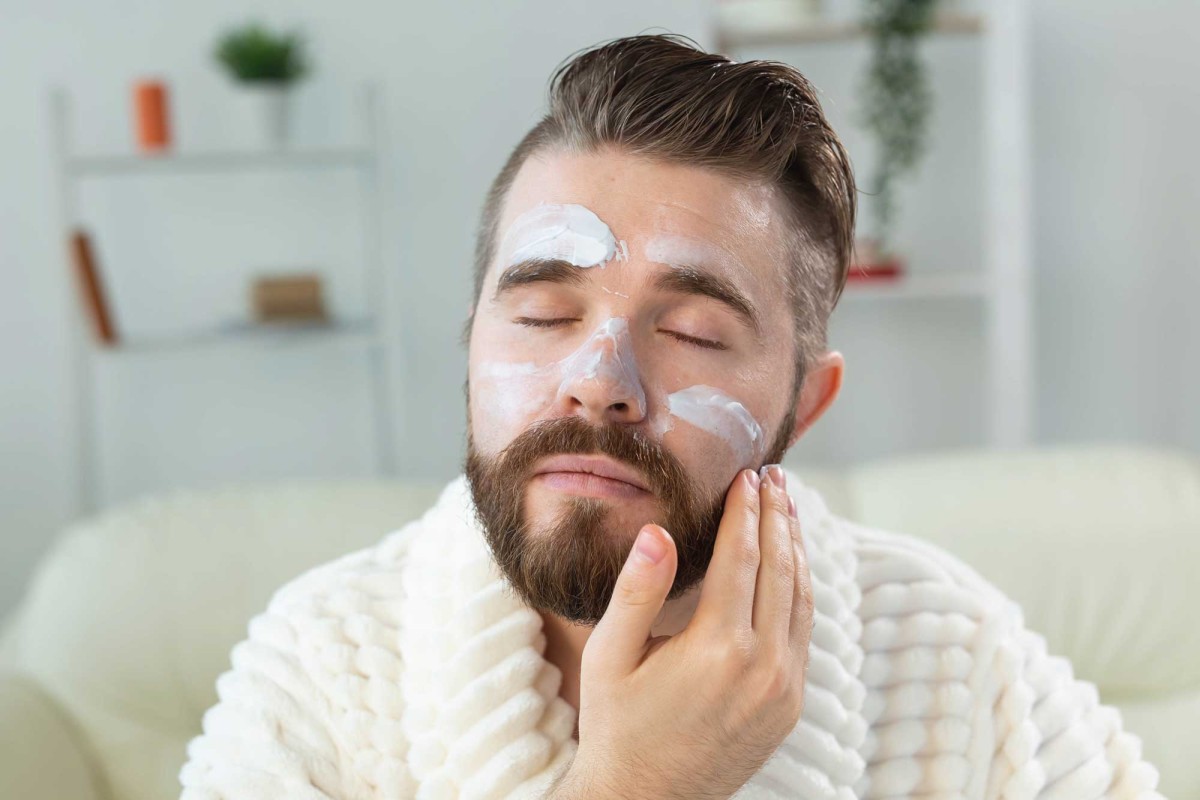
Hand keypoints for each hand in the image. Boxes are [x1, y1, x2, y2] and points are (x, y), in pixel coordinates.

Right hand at [557, 465, 813, 799]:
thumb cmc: (617, 724)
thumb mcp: (610, 655)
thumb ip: (637, 591)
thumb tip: (658, 533)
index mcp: (718, 648)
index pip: (742, 557)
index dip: (746, 511)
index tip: (748, 474)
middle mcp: (764, 666)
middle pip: (781, 569)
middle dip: (778, 516)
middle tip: (775, 476)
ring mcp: (785, 689)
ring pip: (802, 598)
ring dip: (797, 547)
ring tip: (788, 508)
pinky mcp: (791, 705)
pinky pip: (804, 632)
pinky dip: (801, 589)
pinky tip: (792, 565)